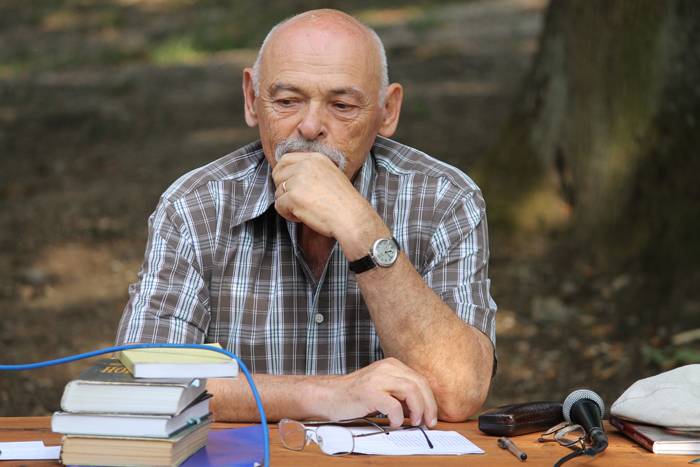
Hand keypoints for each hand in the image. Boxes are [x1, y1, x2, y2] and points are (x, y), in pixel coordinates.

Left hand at [272, 152, 377, 239]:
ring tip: (305, 210)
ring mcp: (298, 180)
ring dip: (287, 204)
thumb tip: (289, 178)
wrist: (351, 217)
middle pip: (278, 174)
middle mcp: (305, 165)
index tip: (287, 186)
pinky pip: (278, 206)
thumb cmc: (344, 202)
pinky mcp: (293, 197)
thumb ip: (311, 171)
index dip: (282, 174)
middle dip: (282, 189)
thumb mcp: (330, 175)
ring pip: (278, 192)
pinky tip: (303, 216)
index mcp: (315, 158)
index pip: (285, 159)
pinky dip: (288, 214)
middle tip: (296, 201)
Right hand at [316, 357, 437, 427]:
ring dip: (417, 410)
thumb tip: (422, 409)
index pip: (420, 380)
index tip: (431, 416)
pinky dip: (398, 417)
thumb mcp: (382, 387)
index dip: (430, 400)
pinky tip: (395, 423)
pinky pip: (393, 405)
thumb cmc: (356, 396)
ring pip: (411, 390)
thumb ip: (400, 392)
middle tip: (428, 422)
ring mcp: (377, 379)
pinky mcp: (369, 392)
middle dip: (428, 406)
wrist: (329, 396)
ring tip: (414, 422)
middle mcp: (386, 368)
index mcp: (392, 365)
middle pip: (419, 384)